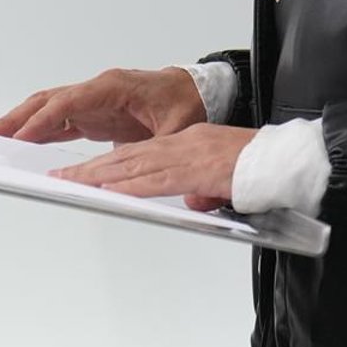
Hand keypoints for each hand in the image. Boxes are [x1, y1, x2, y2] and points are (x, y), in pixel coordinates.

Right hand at [0, 66, 207, 144]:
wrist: (196, 91)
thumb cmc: (187, 102)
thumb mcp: (177, 126)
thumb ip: (157, 145)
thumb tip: (147, 165)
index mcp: (114, 87)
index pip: (69, 102)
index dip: (43, 119)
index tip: (21, 135)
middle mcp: (96, 91)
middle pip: (46, 102)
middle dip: (14, 118)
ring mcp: (90, 103)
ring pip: (44, 110)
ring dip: (15, 123)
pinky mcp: (90, 116)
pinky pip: (55, 122)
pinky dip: (32, 131)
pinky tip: (13, 140)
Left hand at [49, 123, 257, 211]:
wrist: (284, 160)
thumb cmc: (259, 168)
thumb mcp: (222, 179)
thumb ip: (203, 190)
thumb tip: (192, 204)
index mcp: (186, 143)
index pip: (137, 152)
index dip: (107, 162)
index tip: (83, 171)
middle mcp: (181, 144)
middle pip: (126, 156)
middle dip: (91, 168)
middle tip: (61, 176)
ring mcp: (186, 155)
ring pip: (132, 164)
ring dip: (98, 175)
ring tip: (71, 182)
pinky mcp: (194, 171)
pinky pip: (154, 179)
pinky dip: (127, 185)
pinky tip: (107, 191)